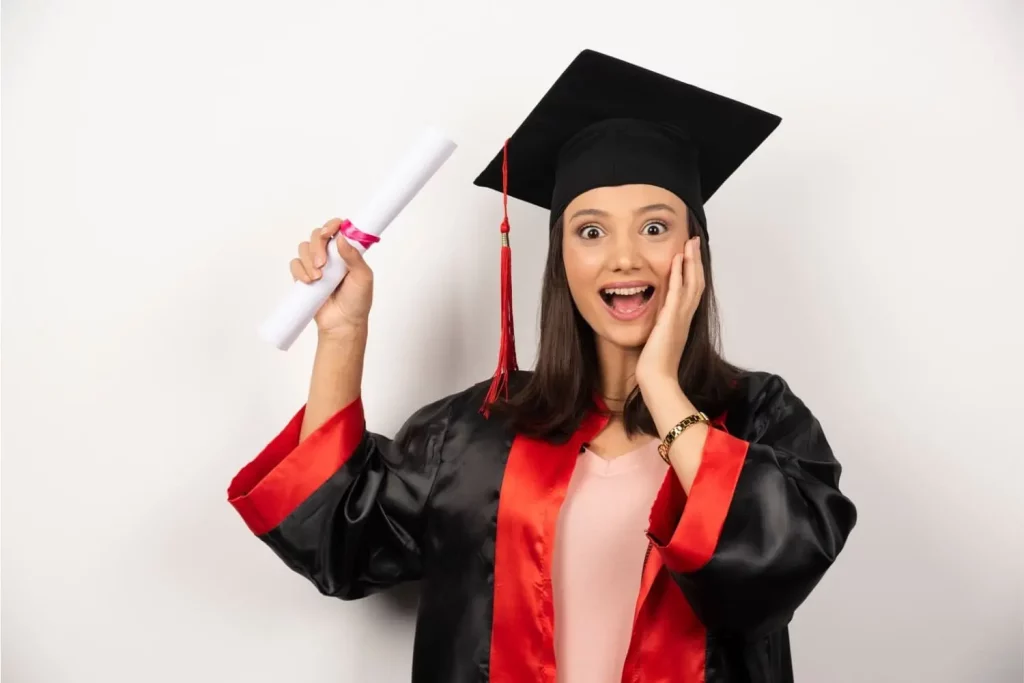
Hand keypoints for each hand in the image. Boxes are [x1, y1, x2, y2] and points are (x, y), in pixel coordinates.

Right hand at [290, 218, 373, 338]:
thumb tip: (341, 238)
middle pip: (317, 235)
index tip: (330, 232)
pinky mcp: (304, 276)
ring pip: (304, 248)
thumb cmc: (357, 302)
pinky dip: (299, 270)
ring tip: (318, 278)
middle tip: (323, 264)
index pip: (337, 229)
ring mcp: (316, 265)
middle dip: (318, 246)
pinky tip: (309, 282)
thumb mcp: (363, 277)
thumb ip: (354, 257)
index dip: (332, 226)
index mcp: (347, 252)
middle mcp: (331, 255)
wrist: (342, 323)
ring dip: (309, 260)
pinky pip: (295, 264)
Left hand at [635, 235, 704, 392]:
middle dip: (696, 261)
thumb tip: (658, 321)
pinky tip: (677, 261)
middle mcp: (685, 317)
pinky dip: (679, 275)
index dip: (693, 272)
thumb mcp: (660, 339)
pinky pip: (677, 293)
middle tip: (694, 242)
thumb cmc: (656, 365)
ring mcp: (680, 317)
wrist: (657, 379)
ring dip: (691, 262)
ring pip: (692, 284)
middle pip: (697, 282)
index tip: (691, 256)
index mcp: (683, 321)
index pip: (692, 291)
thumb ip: (661, 327)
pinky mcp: (671, 320)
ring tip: (689, 244)